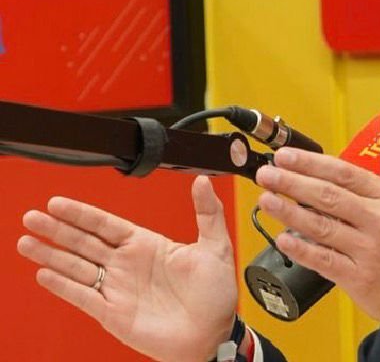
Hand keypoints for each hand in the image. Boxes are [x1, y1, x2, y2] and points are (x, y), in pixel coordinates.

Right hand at [17, 176, 238, 361]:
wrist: (213, 333)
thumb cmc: (215, 294)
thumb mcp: (216, 247)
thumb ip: (207, 213)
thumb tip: (204, 181)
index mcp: (147, 245)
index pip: (106, 224)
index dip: (81, 214)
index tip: (58, 203)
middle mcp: (126, 264)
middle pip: (83, 242)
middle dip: (57, 229)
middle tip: (32, 217)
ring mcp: (117, 288)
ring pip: (76, 267)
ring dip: (51, 255)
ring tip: (26, 243)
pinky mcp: (112, 313)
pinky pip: (83, 296)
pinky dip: (63, 286)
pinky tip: (45, 274)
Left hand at [256, 107, 379, 337]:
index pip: (344, 174)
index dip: (312, 163)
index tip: (285, 155)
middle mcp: (378, 220)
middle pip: (329, 196)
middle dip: (293, 183)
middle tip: (266, 173)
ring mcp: (367, 249)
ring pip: (322, 226)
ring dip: (290, 212)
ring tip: (266, 199)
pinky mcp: (358, 277)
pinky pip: (324, 260)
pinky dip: (301, 249)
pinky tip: (281, 239)